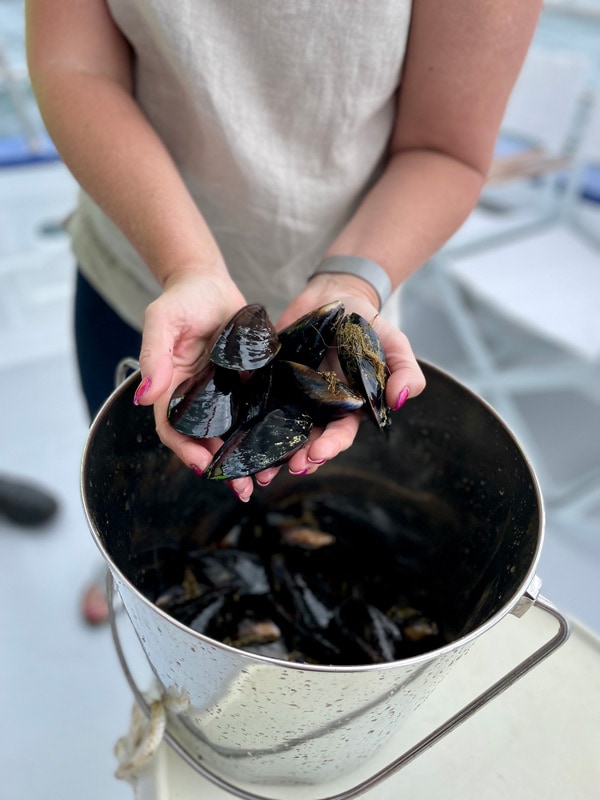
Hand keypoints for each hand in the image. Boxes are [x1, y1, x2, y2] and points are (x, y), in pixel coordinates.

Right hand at [132, 269, 252, 491]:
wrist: (210, 283)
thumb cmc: (182, 299)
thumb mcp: (161, 320)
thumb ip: (154, 354)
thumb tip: (145, 395)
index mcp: (172, 388)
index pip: (173, 429)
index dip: (186, 450)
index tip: (204, 465)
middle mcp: (197, 398)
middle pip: (204, 440)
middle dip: (221, 467)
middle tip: (242, 488)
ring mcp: (223, 393)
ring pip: (232, 433)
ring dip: (245, 457)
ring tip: (265, 477)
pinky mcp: (247, 384)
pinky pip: (255, 412)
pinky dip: (264, 431)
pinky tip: (283, 446)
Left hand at [253, 272, 425, 486]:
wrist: (333, 297)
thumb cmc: (367, 323)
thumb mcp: (392, 342)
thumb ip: (404, 368)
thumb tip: (401, 399)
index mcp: (348, 407)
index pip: (340, 434)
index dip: (330, 446)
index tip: (318, 454)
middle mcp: (318, 409)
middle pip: (308, 441)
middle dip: (300, 458)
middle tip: (290, 466)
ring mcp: (292, 397)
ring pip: (281, 433)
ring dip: (272, 455)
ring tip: (261, 471)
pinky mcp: (269, 383)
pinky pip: (257, 407)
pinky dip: (249, 425)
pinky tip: (239, 438)